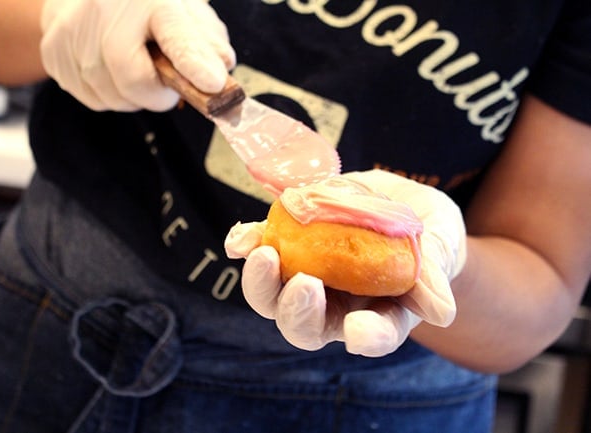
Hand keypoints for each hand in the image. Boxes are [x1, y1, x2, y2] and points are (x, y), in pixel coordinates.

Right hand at [40, 0, 235, 110]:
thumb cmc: (144, 6)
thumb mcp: (184, 10)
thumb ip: (206, 42)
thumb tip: (218, 72)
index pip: (175, 34)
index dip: (194, 63)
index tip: (212, 84)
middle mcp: (106, 8)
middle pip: (134, 81)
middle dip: (157, 95)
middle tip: (166, 85)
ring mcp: (73, 31)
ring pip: (113, 98)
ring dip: (133, 96)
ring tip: (135, 67)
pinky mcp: (53, 53)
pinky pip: (93, 99)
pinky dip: (110, 94)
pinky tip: (111, 68)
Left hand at [224, 170, 465, 356]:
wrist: (400, 204)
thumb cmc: (426, 234)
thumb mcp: (438, 244)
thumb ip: (433, 273)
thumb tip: (441, 313)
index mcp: (379, 312)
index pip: (374, 335)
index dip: (366, 337)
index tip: (359, 329)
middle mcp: (336, 304)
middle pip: (306, 326)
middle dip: (299, 311)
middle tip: (305, 284)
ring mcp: (307, 276)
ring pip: (273, 296)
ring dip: (261, 282)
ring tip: (263, 255)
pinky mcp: (288, 244)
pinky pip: (259, 252)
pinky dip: (247, 245)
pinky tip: (240, 239)